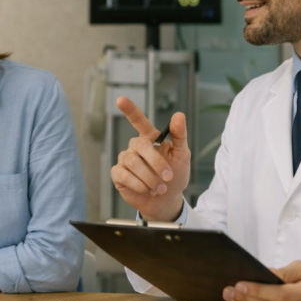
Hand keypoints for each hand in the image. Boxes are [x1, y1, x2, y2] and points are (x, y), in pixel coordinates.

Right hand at [108, 97, 189, 220]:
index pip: (139, 121)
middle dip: (156, 162)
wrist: (167, 200)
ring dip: (150, 178)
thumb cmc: (174, 176)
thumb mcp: (182, 155)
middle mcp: (135, 147)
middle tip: (168, 177)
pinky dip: (140, 185)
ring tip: (160, 188)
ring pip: (132, 162)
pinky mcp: (118, 174)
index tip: (120, 100)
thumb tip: (179, 115)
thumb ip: (180, 135)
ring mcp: (125, 160)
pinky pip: (125, 176)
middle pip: (140, 145)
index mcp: (150, 139)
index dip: (130, 110)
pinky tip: (148, 190)